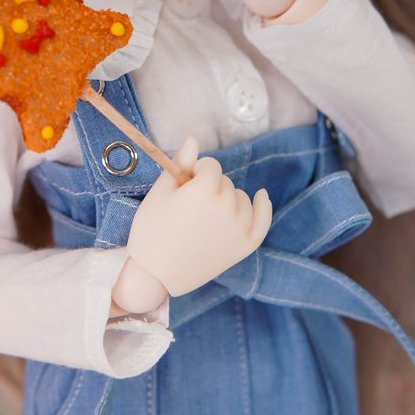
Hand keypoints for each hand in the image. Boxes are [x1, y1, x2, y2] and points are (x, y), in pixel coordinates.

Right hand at [125, 136, 272, 296]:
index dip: (195, 171)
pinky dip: (263, 207)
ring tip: (204, 217)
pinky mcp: (245, 246)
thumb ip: (180, 163)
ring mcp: (239, 228)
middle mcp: (226, 207)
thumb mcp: (160, 192)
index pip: (210, 166)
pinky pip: (262, 221)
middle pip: (225, 182)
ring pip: (241, 198)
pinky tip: (262, 196)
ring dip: (227, 200)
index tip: (182, 185)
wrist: (154, 275)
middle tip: (188, 208)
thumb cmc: (151, 231)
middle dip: (209, 187)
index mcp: (203, 190)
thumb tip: (194, 139)